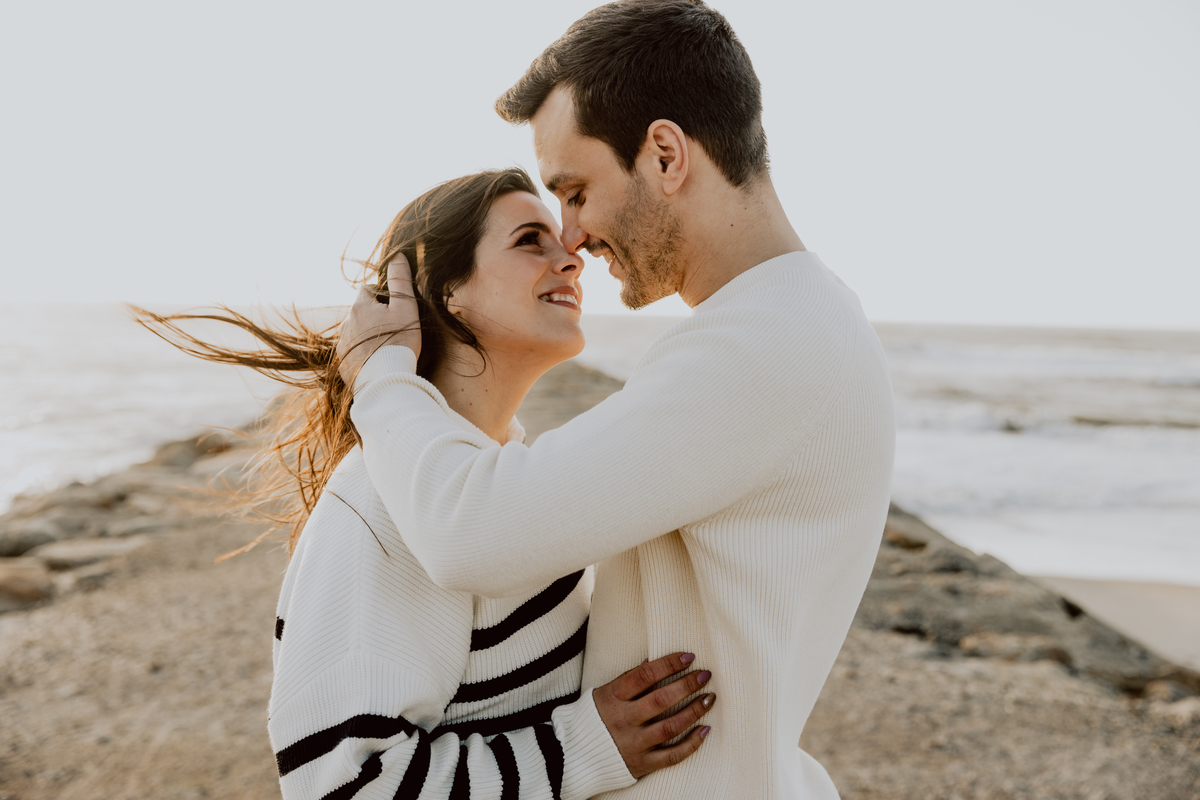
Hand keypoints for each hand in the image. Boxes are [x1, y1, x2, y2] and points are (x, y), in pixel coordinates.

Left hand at [336, 254, 421, 387]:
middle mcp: (347, 323)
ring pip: (355, 332)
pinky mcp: (344, 364)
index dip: (381, 294)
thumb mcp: (405, 307)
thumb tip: (398, 256)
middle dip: (373, 315)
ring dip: (367, 334)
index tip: (394, 306)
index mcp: (360, 307)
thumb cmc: (399, 341)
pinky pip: (353, 352)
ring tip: (385, 346)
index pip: (367, 290)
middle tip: (393, 327)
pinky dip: (363, 353)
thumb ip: (400, 281)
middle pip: (360, 311)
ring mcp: (343, 345)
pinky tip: (377, 361)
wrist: (386, 379)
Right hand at [593, 652, 715, 778]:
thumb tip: (652, 659)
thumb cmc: (594, 717)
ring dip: (694, 711)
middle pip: (661, 700)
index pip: (644, 675)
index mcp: (613, 698)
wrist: (576, 754)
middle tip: (705, 675)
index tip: (689, 657)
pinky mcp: (642, 764)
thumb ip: (628, 678)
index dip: (668, 664)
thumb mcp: (604, 692)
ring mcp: (633, 743)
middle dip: (688, 685)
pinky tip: (705, 729)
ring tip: (709, 698)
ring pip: (670, 727)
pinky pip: (672, 756)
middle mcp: (624, 720)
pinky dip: (692, 744)